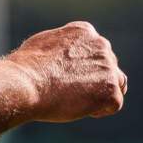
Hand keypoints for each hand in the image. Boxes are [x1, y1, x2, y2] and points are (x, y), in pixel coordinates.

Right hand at [7, 21, 126, 121]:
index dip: (85, 67)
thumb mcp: (43, 45)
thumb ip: (61, 47)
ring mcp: (108, 67)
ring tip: (79, 102)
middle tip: (72, 93)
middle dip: (95, 80)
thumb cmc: (26, 68)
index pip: (96, 49)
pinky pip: (114, 104)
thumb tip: (62, 56)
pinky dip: (100, 110)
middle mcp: (101, 45)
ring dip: (102, 94)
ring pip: (117, 83)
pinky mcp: (110, 89)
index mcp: (85, 31)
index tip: (69, 78)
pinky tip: (81, 109)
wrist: (25, 84)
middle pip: (108, 66)